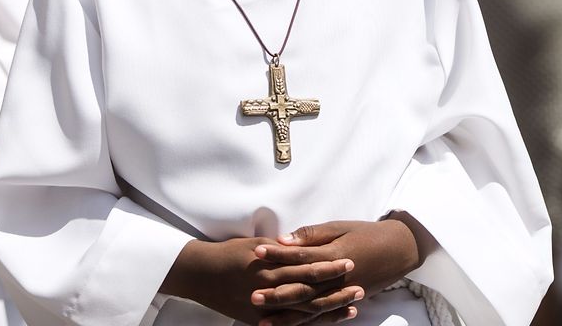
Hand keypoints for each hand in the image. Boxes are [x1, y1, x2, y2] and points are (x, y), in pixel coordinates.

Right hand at [161, 237, 361, 325]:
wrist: (202, 274)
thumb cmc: (229, 254)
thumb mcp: (256, 244)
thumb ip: (281, 248)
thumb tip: (300, 244)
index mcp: (273, 265)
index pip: (309, 266)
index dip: (330, 265)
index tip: (350, 262)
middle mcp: (272, 288)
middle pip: (311, 292)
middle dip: (337, 291)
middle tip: (359, 288)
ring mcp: (267, 307)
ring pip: (304, 312)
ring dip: (329, 310)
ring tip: (351, 308)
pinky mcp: (259, 320)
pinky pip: (289, 324)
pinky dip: (308, 323)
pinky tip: (325, 322)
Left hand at [253, 216, 431, 304]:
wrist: (398, 250)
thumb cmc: (365, 234)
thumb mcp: (339, 227)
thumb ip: (312, 235)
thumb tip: (286, 239)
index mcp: (333, 255)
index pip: (300, 256)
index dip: (278, 254)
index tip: (256, 251)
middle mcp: (336, 278)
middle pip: (302, 288)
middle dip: (277, 292)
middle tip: (252, 294)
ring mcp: (342, 293)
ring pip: (311, 308)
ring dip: (287, 315)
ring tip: (263, 320)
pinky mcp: (346, 302)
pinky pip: (323, 316)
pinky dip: (306, 324)